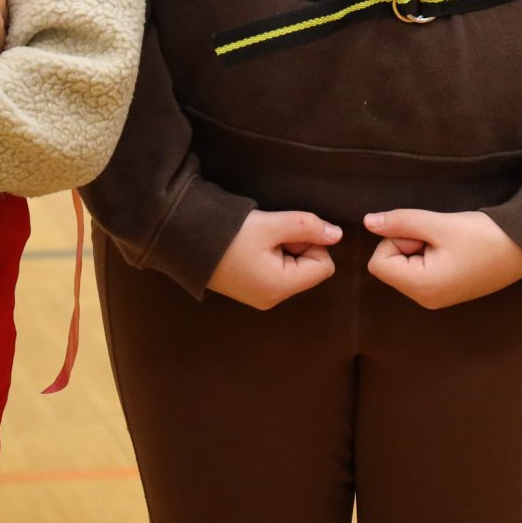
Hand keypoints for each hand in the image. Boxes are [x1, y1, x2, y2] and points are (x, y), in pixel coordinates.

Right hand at [206, 210, 340, 309]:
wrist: (184, 238)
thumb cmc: (229, 233)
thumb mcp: (272, 224)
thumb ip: (309, 227)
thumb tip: (337, 235)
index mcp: (280, 287)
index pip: (324, 266)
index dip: (313, 244)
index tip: (288, 233)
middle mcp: (272, 297)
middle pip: (310, 268)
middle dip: (298, 245)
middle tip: (271, 234)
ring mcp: (260, 295)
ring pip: (294, 267)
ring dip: (284, 247)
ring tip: (258, 240)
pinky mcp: (250, 288)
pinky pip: (277, 270)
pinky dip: (272, 254)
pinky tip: (252, 246)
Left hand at [366, 209, 521, 309]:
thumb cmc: (485, 236)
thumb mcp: (439, 223)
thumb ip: (400, 222)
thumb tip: (367, 222)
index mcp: (422, 287)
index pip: (378, 262)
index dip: (395, 240)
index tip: (424, 233)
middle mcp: (426, 299)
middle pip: (391, 265)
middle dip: (408, 243)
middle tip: (440, 236)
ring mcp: (437, 297)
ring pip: (406, 265)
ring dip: (421, 246)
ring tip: (450, 242)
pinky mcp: (447, 290)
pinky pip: (422, 270)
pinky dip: (432, 254)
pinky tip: (455, 249)